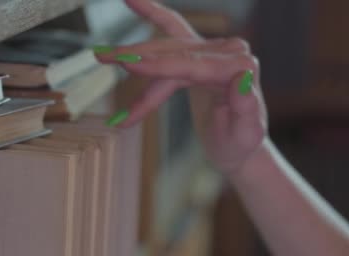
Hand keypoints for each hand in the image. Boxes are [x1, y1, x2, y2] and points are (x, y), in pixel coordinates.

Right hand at [95, 0, 267, 174]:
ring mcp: (214, 50)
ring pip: (167, 48)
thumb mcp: (247, 134)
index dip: (158, 65)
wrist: (239, 147)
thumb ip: (247, 107)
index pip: (192, 64)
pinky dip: (153, 15)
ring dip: (134, 53)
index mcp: (241, 68)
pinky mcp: (201, 53)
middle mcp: (229, 52)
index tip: (128, 64)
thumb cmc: (241, 145)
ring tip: (102, 55)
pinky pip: (173, 29)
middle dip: (137, 56)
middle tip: (103, 56)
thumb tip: (242, 76)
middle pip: (175, 51)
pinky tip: (131, 0)